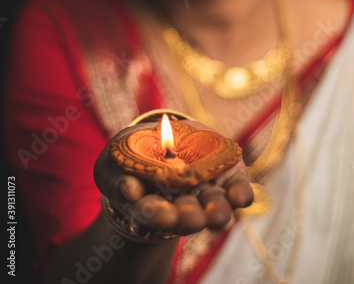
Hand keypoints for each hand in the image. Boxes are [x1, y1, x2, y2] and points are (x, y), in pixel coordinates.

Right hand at [94, 120, 253, 236]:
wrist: (164, 136)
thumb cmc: (132, 154)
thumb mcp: (112, 163)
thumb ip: (116, 178)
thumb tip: (129, 188)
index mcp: (152, 208)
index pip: (152, 215)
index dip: (156, 214)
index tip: (160, 213)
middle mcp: (182, 207)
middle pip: (187, 218)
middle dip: (189, 218)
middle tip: (192, 217)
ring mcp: (206, 194)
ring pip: (214, 209)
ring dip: (217, 212)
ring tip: (217, 213)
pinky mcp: (226, 178)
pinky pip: (237, 191)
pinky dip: (240, 195)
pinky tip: (239, 195)